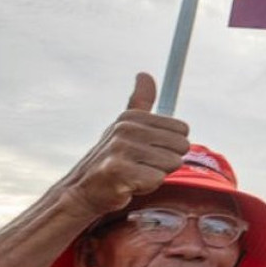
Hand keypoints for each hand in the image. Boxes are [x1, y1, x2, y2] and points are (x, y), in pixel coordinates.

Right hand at [58, 73, 189, 217]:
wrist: (83, 191)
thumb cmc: (112, 158)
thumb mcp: (125, 127)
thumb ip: (139, 102)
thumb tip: (144, 74)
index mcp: (131, 117)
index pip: (182, 130)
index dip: (170, 146)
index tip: (148, 150)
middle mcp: (125, 128)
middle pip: (181, 147)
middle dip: (166, 161)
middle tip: (141, 165)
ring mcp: (120, 148)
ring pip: (172, 164)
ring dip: (156, 174)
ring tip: (134, 174)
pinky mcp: (118, 170)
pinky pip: (158, 179)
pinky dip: (146, 186)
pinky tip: (128, 185)